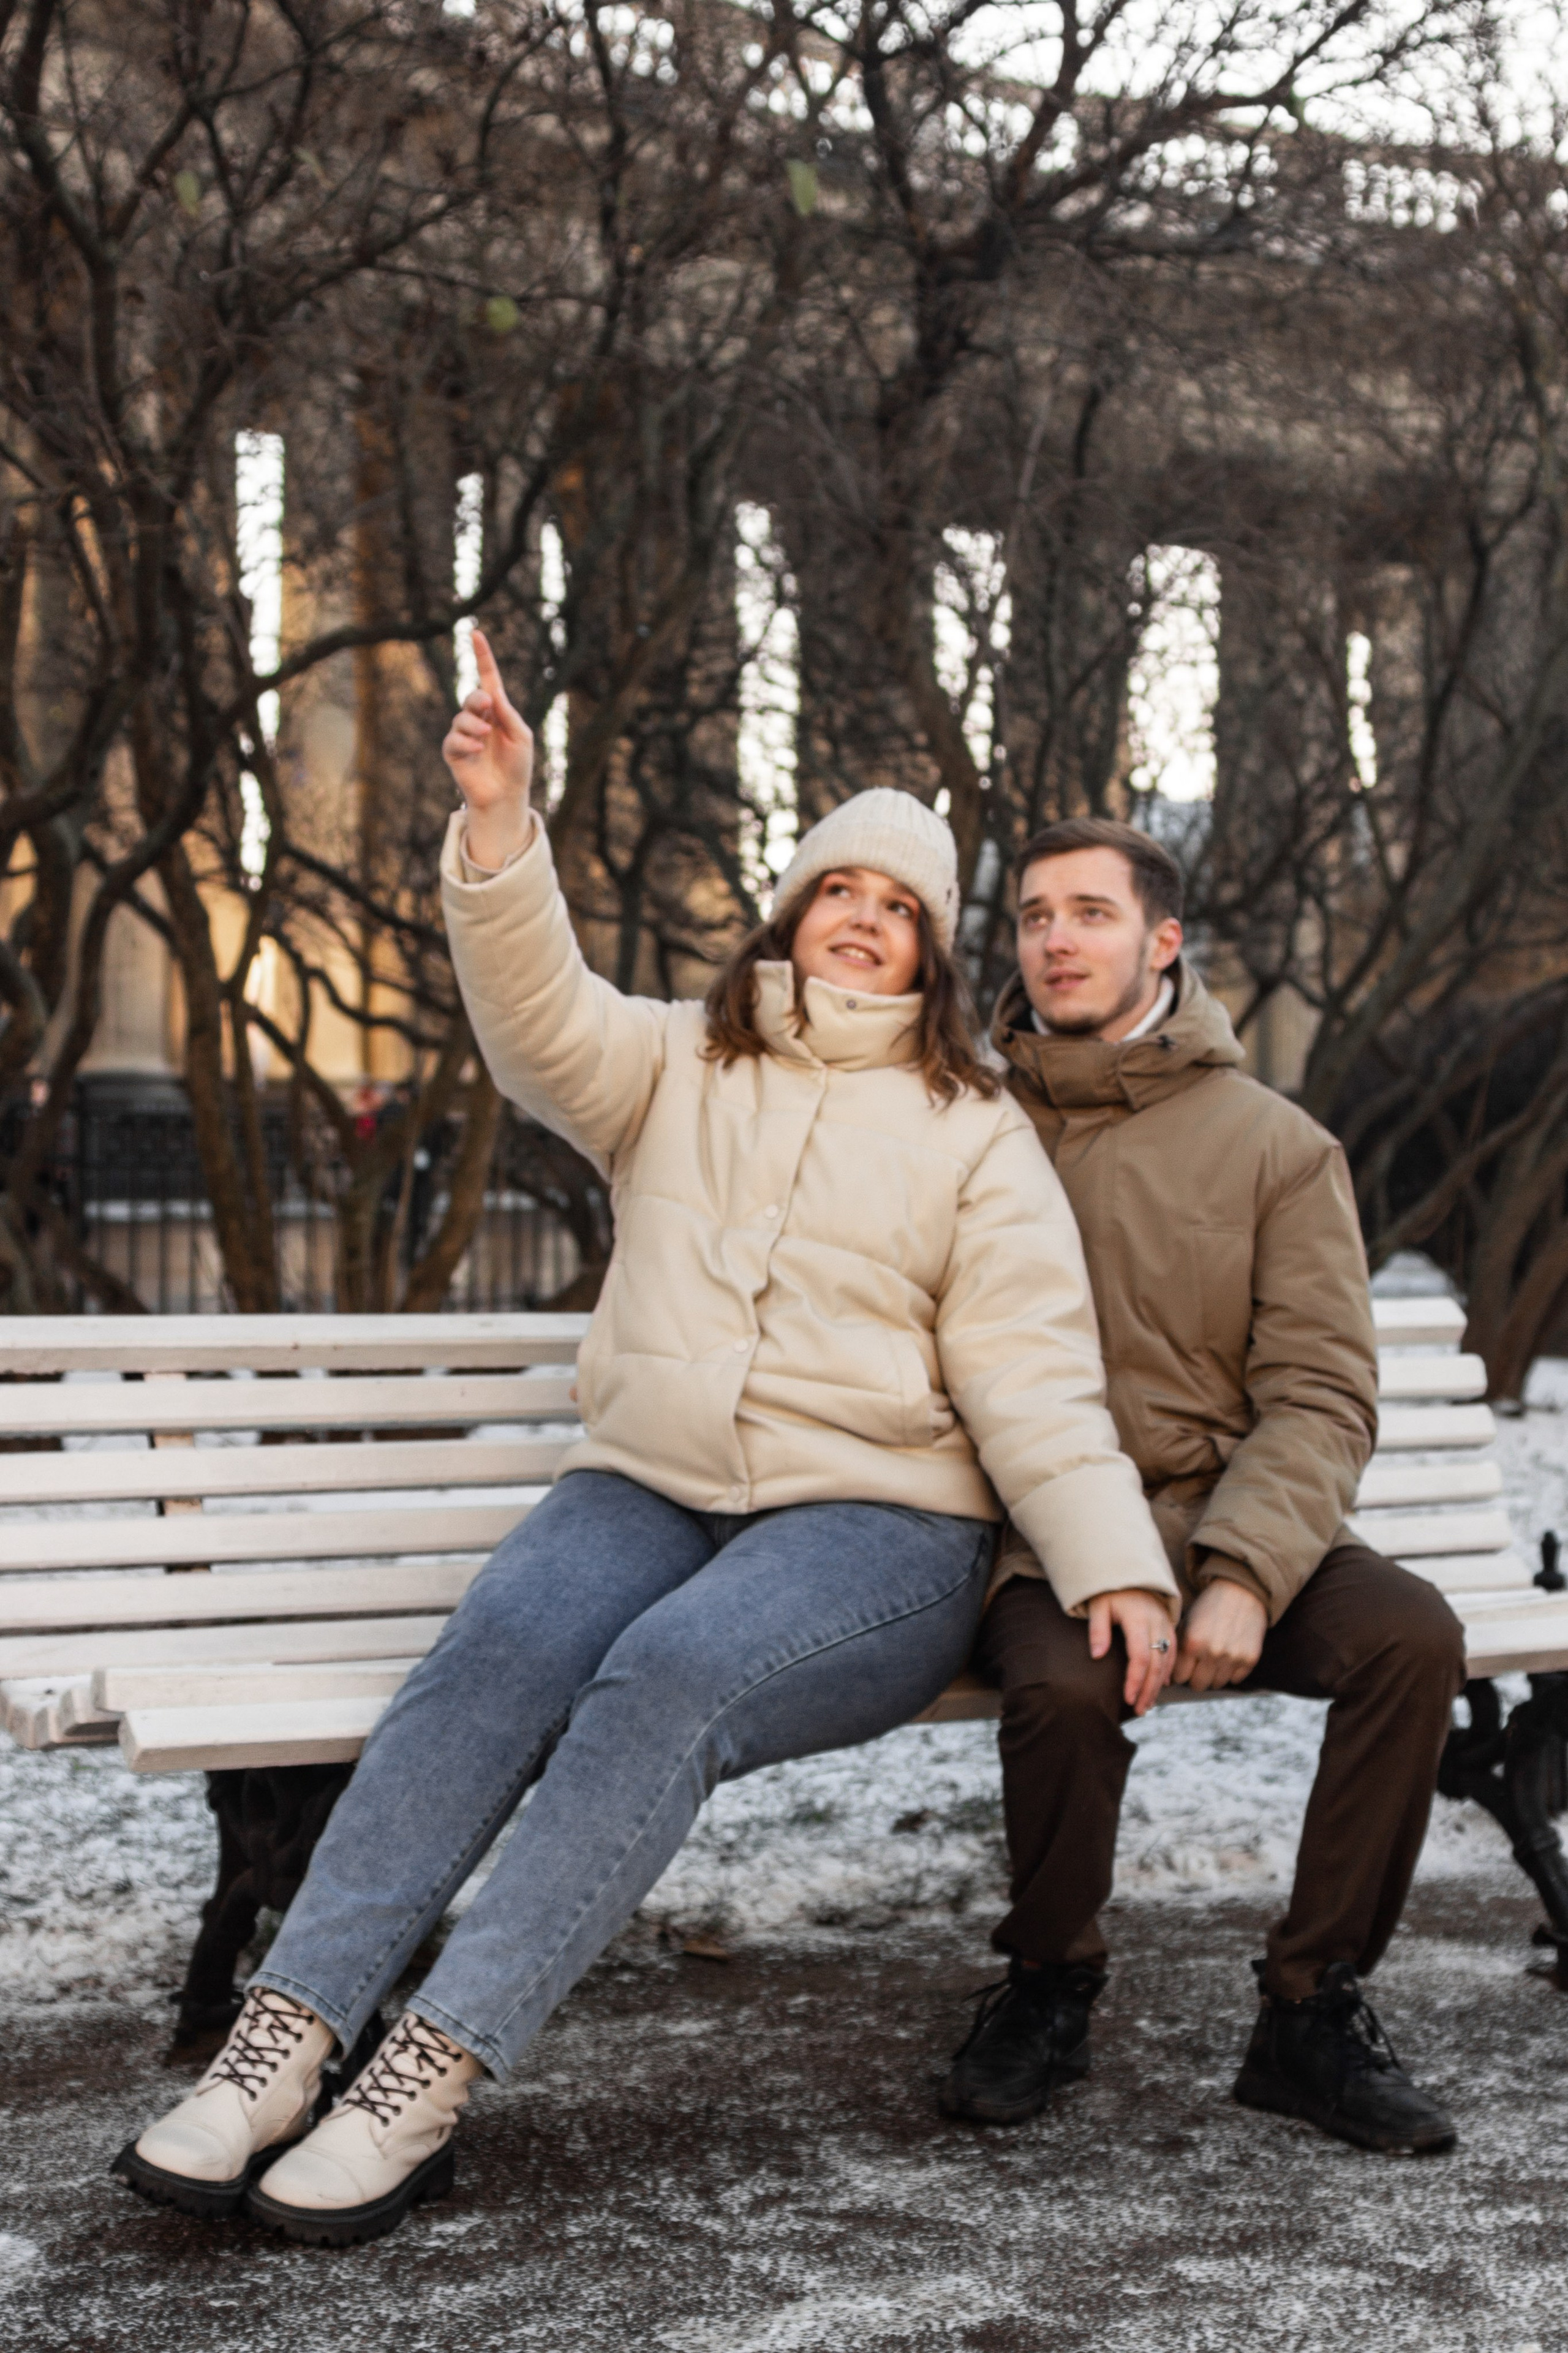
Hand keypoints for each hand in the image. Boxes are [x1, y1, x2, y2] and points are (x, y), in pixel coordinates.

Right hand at [442, 628, 533, 865]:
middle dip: (478, 699)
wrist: (507, 795)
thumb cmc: (518, 766)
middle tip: (487, 708)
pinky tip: (476, 750)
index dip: (482, 656)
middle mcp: (479, 719)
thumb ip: (508, 714)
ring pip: (461, 718)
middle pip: (472, 696)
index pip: (488, 678)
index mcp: (497, 711)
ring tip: (485, 738)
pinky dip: (466, 743)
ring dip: (473, 725)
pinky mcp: (454, 752)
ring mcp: (464, 735)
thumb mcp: (521, 736)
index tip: (476, 633)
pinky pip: (454, 740)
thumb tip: (492, 693)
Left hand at [1087, 1587, 1177, 1716]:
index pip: (1140, 1657)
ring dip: (1157, 1684)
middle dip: (1148, 1689)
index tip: (1127, 1698)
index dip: (1134, 1680)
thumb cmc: (1109, 1589)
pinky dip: (1167, 1670)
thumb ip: (1098, 1630)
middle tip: (1139, 1710)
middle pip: (1156, 1663)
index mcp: (1138, 1619)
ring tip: (1147, 1704)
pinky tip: (1160, 1685)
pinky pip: (1173, 1651)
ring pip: (1166, 1660)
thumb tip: (1097, 1657)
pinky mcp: (1169, 1624)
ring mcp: (1165, 1624)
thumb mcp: (1098, 1605)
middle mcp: (1156, 1623)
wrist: (1130, 1569)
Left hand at [1173, 1578, 1267, 1692]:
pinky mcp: (1250, 1659)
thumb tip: (1168, 1677)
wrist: (1241, 1591)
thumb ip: (1179, 1648)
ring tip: (1214, 1658)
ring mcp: (1232, 1657)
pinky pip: (1235, 1679)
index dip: (1180, 1671)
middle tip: (1198, 1665)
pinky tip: (1228, 1655)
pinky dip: (1231, 1671)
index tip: (1183, 1666)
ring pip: (1216, 1684)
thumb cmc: (1209, 1607)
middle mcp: (1212, 1652)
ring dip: (1213, 1675)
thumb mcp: (1187, 1623)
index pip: (1179, 1676)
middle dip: (1195, 1677)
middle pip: (1197, 1685)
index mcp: (1192, 1642)